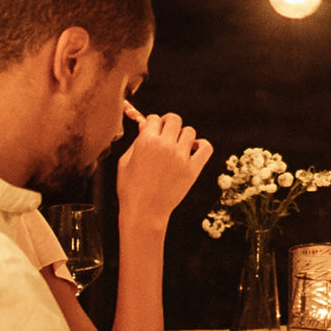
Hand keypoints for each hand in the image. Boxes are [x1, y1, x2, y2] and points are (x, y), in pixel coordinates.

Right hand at [117, 110, 212, 227]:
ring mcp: (181, 157)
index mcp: (146, 141)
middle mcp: (165, 145)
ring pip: (189, 131)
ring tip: (177, 146)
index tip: (153, 130)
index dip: (153, 123)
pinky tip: (193, 150)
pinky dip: (202, 145)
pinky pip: (206, 147)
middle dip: (168, 124)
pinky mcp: (193, 169)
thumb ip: (136, 141)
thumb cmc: (130, 188)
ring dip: (183, 136)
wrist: (144, 212)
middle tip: (166, 133)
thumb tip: (145, 125)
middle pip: (174, 119)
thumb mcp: (124, 161)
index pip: (155, 118)